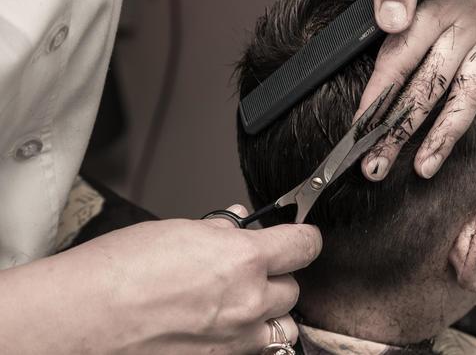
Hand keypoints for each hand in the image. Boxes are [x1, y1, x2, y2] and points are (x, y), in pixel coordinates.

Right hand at [0, 205, 321, 354]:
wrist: (79, 320)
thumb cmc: (116, 273)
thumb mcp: (176, 232)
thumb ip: (219, 230)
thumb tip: (238, 223)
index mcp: (243, 259)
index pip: (305, 245)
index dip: (303, 238)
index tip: (299, 237)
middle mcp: (248, 302)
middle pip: (293, 288)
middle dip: (275, 277)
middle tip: (249, 270)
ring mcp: (236, 340)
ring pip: (282, 326)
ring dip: (269, 313)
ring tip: (241, 303)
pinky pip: (254, 350)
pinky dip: (248, 339)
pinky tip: (221, 328)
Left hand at [361, 0, 475, 179]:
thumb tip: (391, 22)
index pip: (401, 61)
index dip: (378, 99)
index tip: (359, 134)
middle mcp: (466, 20)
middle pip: (430, 88)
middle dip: (401, 131)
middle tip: (378, 167)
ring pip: (470, 92)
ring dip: (449, 133)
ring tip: (427, 166)